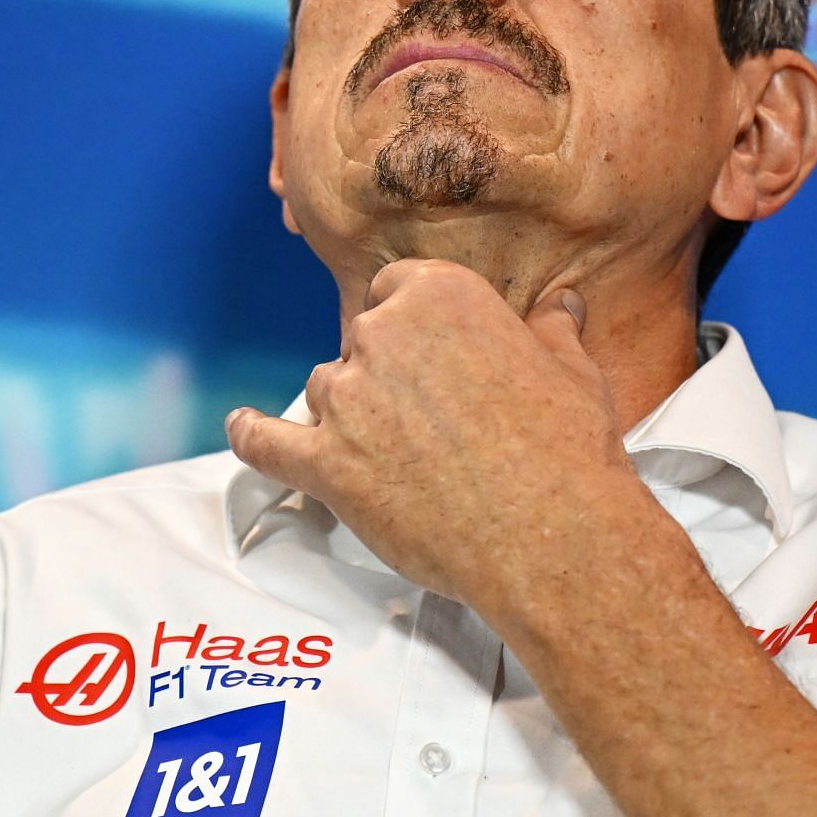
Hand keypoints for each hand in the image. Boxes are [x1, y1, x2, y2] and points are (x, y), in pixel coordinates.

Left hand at [225, 258, 642, 608]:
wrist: (550, 531)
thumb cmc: (567, 448)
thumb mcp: (573, 372)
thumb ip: (553, 331)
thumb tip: (563, 305)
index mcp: (440, 296)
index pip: (395, 285)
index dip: (407, 318)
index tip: (423, 347)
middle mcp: (383, 336)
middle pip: (360, 340)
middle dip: (384, 372)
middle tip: (426, 418)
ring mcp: (348, 400)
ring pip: (325, 390)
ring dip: (347, 414)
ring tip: (393, 452)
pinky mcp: (326, 464)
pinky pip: (267, 443)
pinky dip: (252, 436)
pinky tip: (243, 429)